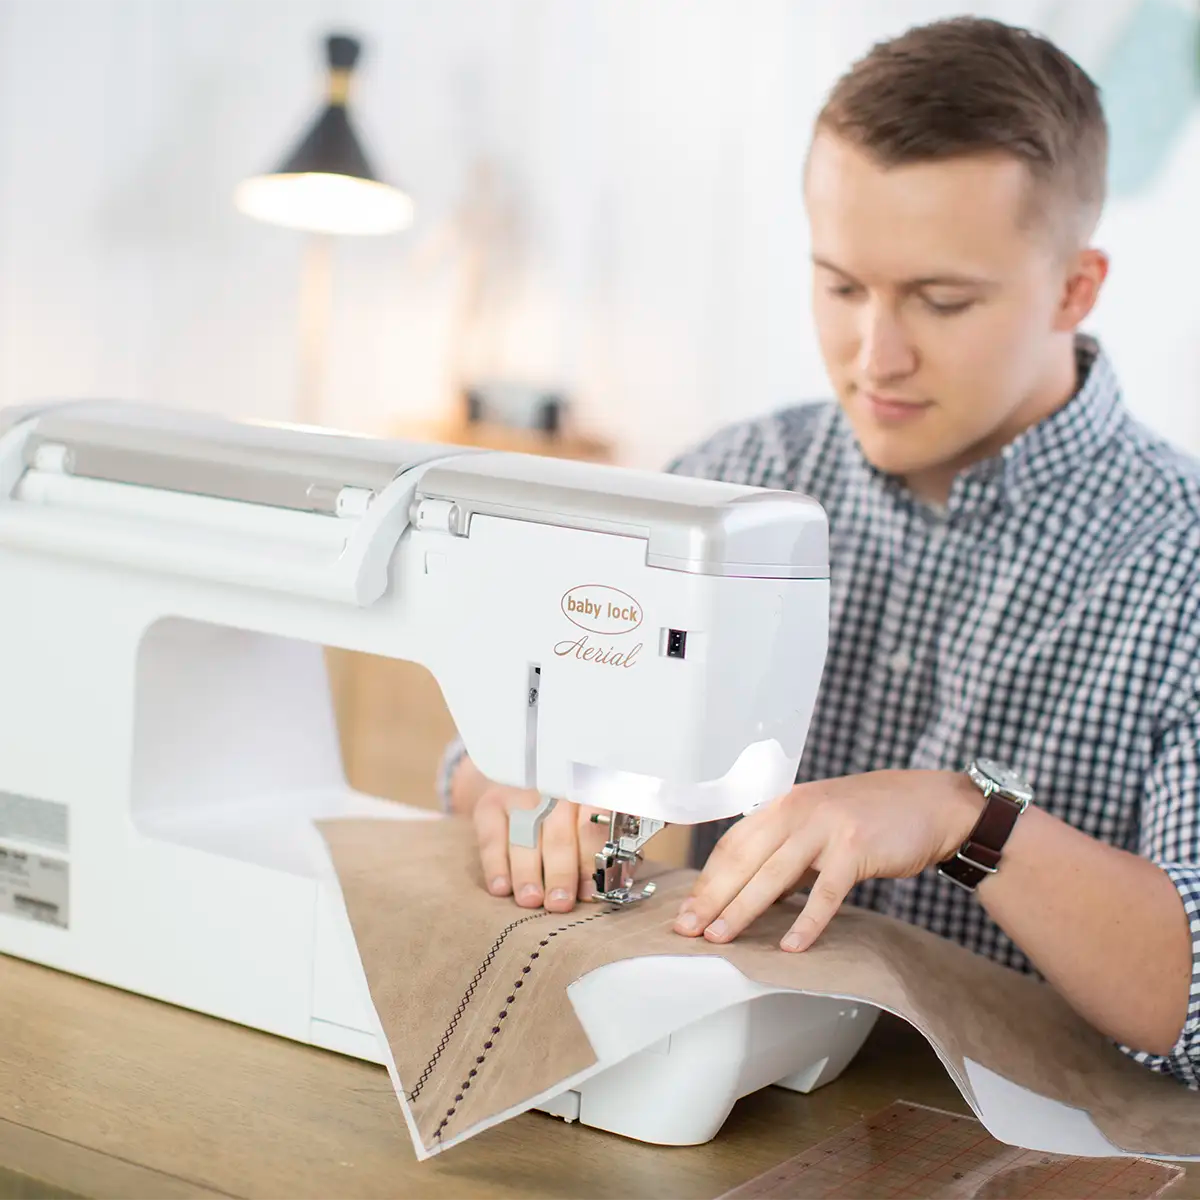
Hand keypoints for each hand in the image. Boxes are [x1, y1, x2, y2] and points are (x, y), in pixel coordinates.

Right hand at [472, 784, 609, 913]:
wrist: (511, 791)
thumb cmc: (558, 821)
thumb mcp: (582, 826)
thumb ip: (594, 851)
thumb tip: (606, 887)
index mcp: (585, 797)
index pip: (593, 824)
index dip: (592, 858)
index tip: (591, 889)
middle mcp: (553, 793)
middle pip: (559, 833)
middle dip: (561, 871)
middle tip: (560, 902)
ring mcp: (520, 797)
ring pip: (525, 835)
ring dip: (528, 871)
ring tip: (531, 899)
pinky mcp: (490, 805)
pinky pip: (491, 836)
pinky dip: (496, 864)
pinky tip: (501, 887)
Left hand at [673, 770, 980, 950]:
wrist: (931, 802)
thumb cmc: (872, 815)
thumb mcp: (817, 821)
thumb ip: (784, 849)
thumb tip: (750, 890)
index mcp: (783, 805)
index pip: (732, 844)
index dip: (707, 879)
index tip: (687, 909)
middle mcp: (797, 811)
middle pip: (743, 859)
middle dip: (712, 898)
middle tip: (687, 930)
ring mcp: (826, 829)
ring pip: (773, 875)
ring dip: (743, 909)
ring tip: (721, 938)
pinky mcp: (856, 849)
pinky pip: (825, 892)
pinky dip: (807, 921)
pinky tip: (791, 946)